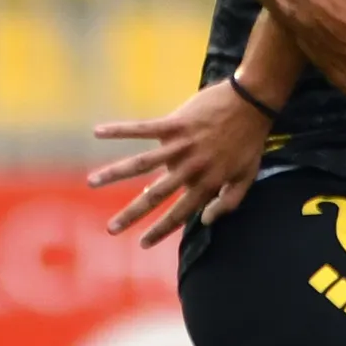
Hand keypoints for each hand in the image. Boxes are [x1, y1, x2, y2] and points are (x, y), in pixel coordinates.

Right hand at [88, 79, 271, 248]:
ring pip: (142, 163)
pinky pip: (142, 128)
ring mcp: (181, 145)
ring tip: (92, 183)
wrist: (253, 102)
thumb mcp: (248, 176)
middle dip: (131, 214)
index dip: (161, 230)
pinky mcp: (175, 123)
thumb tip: (205, 221)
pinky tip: (98, 132)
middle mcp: (191, 167)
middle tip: (110, 229)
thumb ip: (229, 201)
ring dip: (115, 173)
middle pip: (155, 195)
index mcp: (207, 183)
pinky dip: (120, 130)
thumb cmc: (250, 140)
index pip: (180, 214)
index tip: (142, 243)